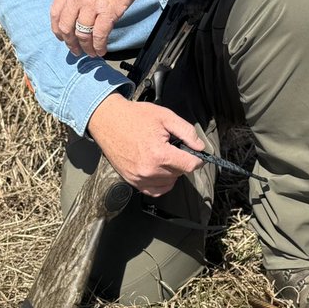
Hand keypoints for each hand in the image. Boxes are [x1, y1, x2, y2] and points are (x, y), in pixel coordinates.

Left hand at [51, 0, 147, 57]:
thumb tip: (78, 4)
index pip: (55, 13)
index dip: (58, 30)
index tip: (63, 38)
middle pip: (66, 27)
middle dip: (70, 43)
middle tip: (76, 51)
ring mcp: (92, 4)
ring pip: (82, 34)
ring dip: (86, 47)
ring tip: (91, 53)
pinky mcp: (109, 11)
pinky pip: (99, 35)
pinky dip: (99, 46)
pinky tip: (102, 51)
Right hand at [87, 94, 205, 196]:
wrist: (108, 121)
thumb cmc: (135, 117)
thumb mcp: (165, 117)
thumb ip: (187, 132)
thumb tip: (200, 146)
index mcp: (159, 154)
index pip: (190, 166)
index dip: (197, 159)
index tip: (196, 154)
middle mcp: (149, 170)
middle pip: (179, 173)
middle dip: (181, 161)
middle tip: (174, 148)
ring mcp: (139, 178)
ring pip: (168, 182)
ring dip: (171, 172)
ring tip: (164, 156)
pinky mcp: (132, 181)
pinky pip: (154, 190)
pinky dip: (161, 183)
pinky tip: (160, 171)